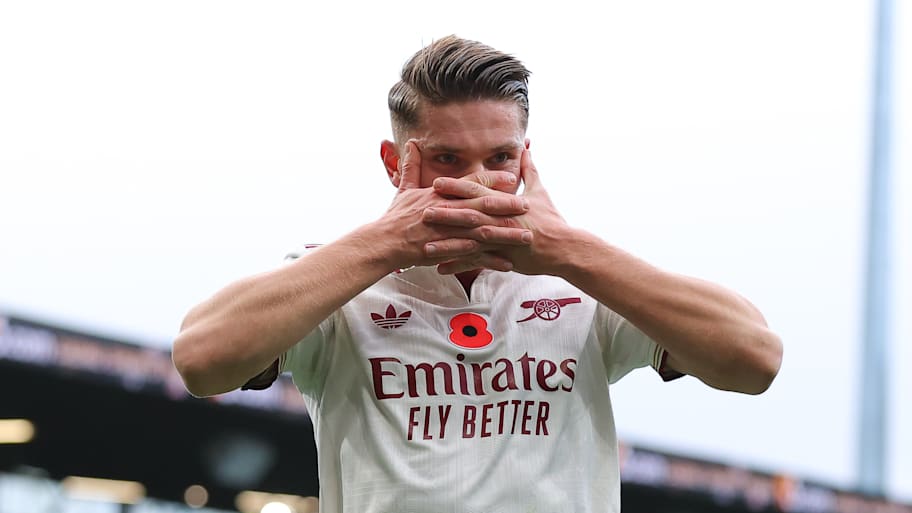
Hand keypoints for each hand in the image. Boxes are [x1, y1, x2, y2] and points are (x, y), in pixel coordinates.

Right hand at [378, 140, 532, 270]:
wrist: (384, 243)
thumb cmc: (395, 217)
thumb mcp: (404, 189)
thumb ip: (412, 166)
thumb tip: (411, 143)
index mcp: (439, 194)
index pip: (470, 183)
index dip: (492, 180)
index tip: (511, 177)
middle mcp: (446, 211)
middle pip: (482, 206)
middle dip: (507, 206)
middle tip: (527, 206)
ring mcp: (447, 232)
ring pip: (482, 232)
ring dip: (506, 234)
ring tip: (526, 236)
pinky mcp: (446, 251)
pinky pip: (473, 256)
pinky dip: (491, 260)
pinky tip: (508, 263)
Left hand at [425, 149, 570, 275]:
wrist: (564, 247)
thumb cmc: (551, 219)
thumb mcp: (540, 191)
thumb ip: (529, 170)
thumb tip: (526, 147)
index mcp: (505, 202)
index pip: (477, 191)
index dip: (456, 186)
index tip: (436, 182)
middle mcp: (500, 219)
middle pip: (469, 214)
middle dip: (445, 212)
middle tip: (421, 210)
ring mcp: (501, 239)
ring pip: (470, 240)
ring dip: (446, 242)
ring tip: (425, 245)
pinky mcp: (504, 257)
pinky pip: (477, 263)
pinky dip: (459, 266)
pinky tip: (440, 269)